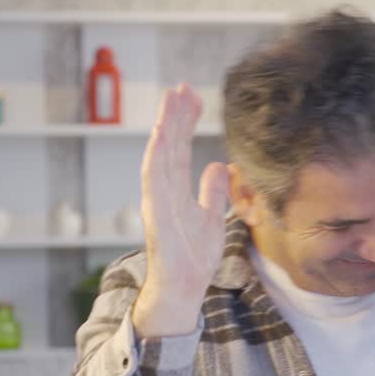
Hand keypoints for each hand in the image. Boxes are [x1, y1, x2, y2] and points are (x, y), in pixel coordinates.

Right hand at [132, 85, 229, 336]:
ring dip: (165, 126)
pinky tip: (161, 134)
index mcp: (175, 190)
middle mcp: (163, 191)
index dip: (185, 123)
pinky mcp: (156, 214)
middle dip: (175, 116)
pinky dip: (157, 156)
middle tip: (182, 87)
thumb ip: (213, 191)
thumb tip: (219, 166)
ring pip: (160, 156)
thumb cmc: (194, 257)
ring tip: (171, 99)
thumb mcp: (212, 217)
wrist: (184, 288)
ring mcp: (157, 201)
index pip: (180, 149)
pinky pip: (155, 181)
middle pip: (169, 146)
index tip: (193, 97)